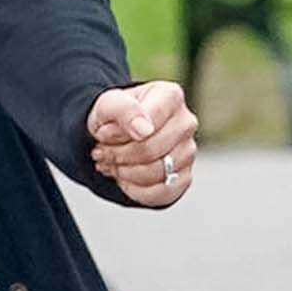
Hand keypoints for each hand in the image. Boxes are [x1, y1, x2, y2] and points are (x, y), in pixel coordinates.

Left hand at [90, 81, 196, 207]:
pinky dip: (136, 190)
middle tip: (102, 152)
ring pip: (156, 174)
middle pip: (151, 151)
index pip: (147, 127)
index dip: (118, 136)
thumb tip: (144, 130)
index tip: (103, 133)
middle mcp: (186, 123)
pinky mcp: (184, 177)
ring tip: (113, 163)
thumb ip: (124, 109)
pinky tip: (125, 178)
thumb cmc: (114, 117)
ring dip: (125, 173)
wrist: (115, 135)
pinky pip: (162, 193)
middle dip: (119, 156)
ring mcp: (188, 151)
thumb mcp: (107, 104)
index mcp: (171, 97)